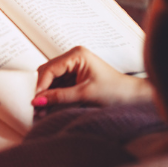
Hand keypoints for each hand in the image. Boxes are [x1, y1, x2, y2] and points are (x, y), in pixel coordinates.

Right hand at [33, 46, 152, 107]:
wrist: (134, 98)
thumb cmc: (116, 91)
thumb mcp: (85, 94)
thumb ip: (59, 96)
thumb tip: (37, 100)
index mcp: (76, 55)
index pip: (50, 69)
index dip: (40, 84)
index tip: (34, 100)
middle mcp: (73, 58)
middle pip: (48, 73)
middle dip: (41, 90)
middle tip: (35, 107)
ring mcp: (73, 68)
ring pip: (51, 81)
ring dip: (45, 96)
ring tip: (40, 111)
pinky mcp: (75, 78)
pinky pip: (58, 86)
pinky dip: (52, 97)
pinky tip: (47, 108)